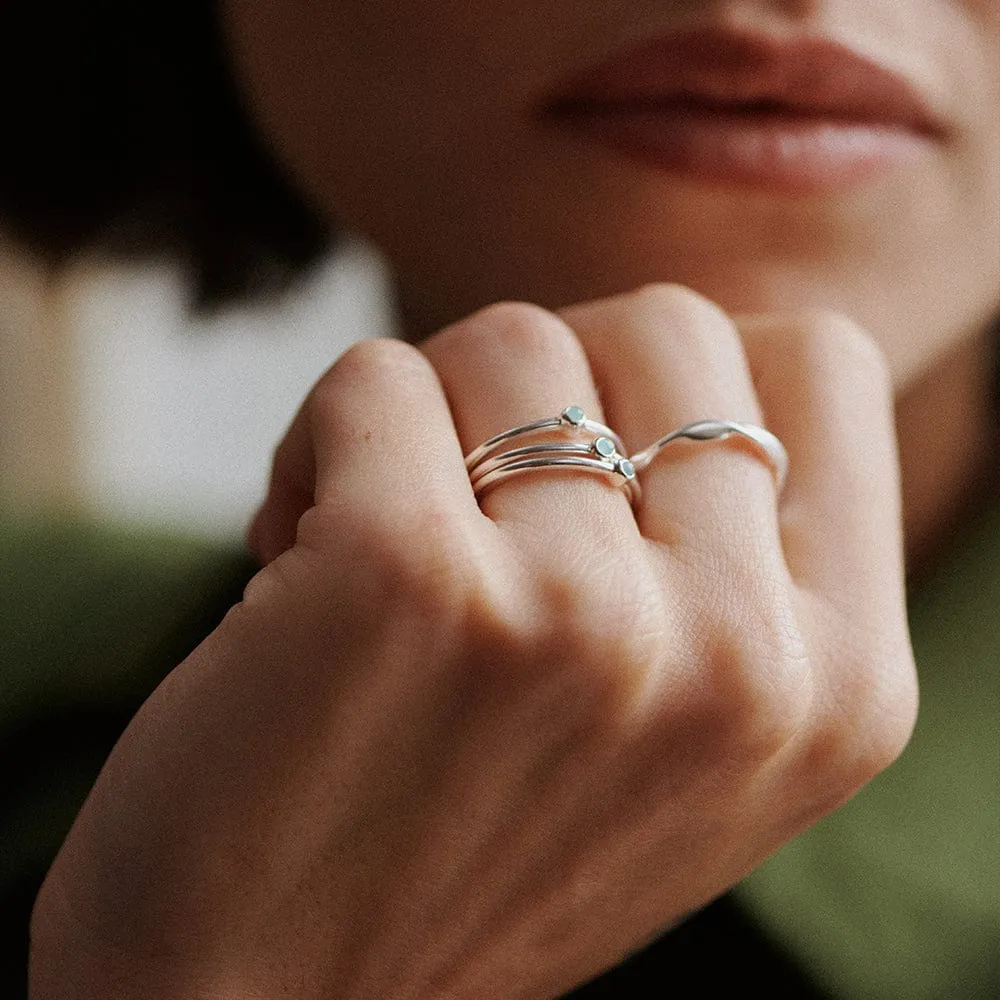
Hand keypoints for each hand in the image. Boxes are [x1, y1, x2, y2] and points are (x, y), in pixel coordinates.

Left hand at [31, 285, 916, 998]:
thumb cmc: (472, 837)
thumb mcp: (678, 722)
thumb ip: (723, 547)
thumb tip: (683, 350)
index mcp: (839, 686)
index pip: (815, 363)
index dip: (690, 371)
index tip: (600, 447)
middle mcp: (741, 659)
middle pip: (664, 323)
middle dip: (551, 382)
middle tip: (477, 485)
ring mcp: (582, 620)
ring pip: (510, 340)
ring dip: (427, 416)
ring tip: (382, 538)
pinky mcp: (413, 582)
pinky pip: (372, 377)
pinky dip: (321, 438)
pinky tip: (293, 548)